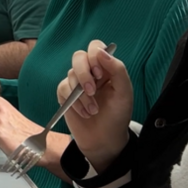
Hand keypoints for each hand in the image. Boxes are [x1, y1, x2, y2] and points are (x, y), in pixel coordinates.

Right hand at [60, 40, 132, 172]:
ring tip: (93, 110)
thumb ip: (117, 69)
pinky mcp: (65, 95)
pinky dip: (74, 102)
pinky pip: (62, 88)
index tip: (100, 74)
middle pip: (78, 56)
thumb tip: (100, 52)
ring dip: (82, 95)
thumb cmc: (118, 116)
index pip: (95, 47)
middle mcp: (90, 72)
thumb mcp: (124, 93)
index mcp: (106, 68)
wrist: (104, 140)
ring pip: (70, 74)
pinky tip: (84, 113)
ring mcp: (76, 83)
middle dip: (83, 74)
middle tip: (92, 91)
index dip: (94, 57)